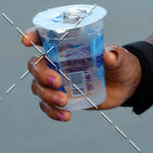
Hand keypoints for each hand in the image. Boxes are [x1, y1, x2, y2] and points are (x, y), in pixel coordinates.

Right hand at [22, 29, 142, 121]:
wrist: (125, 85)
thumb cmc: (120, 63)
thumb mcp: (121, 57)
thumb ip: (115, 55)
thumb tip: (108, 56)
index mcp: (68, 45)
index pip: (45, 36)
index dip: (32, 35)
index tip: (26, 42)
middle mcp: (58, 61)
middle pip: (35, 65)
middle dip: (41, 74)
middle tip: (58, 82)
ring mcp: (58, 81)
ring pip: (38, 87)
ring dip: (46, 95)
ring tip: (64, 102)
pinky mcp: (62, 98)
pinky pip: (47, 106)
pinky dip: (51, 112)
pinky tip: (65, 116)